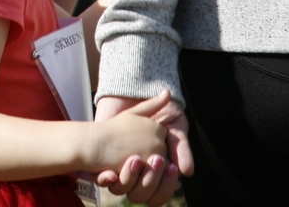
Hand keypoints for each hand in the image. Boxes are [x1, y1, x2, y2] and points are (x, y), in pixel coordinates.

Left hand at [95, 91, 192, 205]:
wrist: (133, 92)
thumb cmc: (159, 111)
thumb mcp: (175, 126)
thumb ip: (181, 148)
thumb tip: (187, 172)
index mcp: (155, 170)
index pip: (159, 194)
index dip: (164, 188)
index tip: (170, 168)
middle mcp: (137, 173)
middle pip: (142, 195)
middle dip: (150, 183)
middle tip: (156, 160)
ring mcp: (119, 167)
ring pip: (123, 190)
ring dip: (130, 179)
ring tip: (135, 159)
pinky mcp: (101, 159)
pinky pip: (100, 180)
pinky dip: (105, 179)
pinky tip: (111, 172)